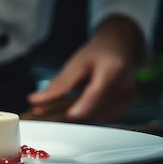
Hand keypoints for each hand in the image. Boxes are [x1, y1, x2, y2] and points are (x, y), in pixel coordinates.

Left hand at [28, 15, 144, 121]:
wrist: (119, 47)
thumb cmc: (97, 54)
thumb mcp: (75, 64)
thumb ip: (58, 85)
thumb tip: (34, 100)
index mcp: (112, 69)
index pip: (97, 92)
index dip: (83, 106)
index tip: (69, 115)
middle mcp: (124, 85)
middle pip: (95, 108)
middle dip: (71, 112)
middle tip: (45, 113)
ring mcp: (127, 96)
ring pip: (98, 115)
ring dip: (80, 113)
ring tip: (64, 105)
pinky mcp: (126, 104)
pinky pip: (104, 116)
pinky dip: (90, 112)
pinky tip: (83, 104)